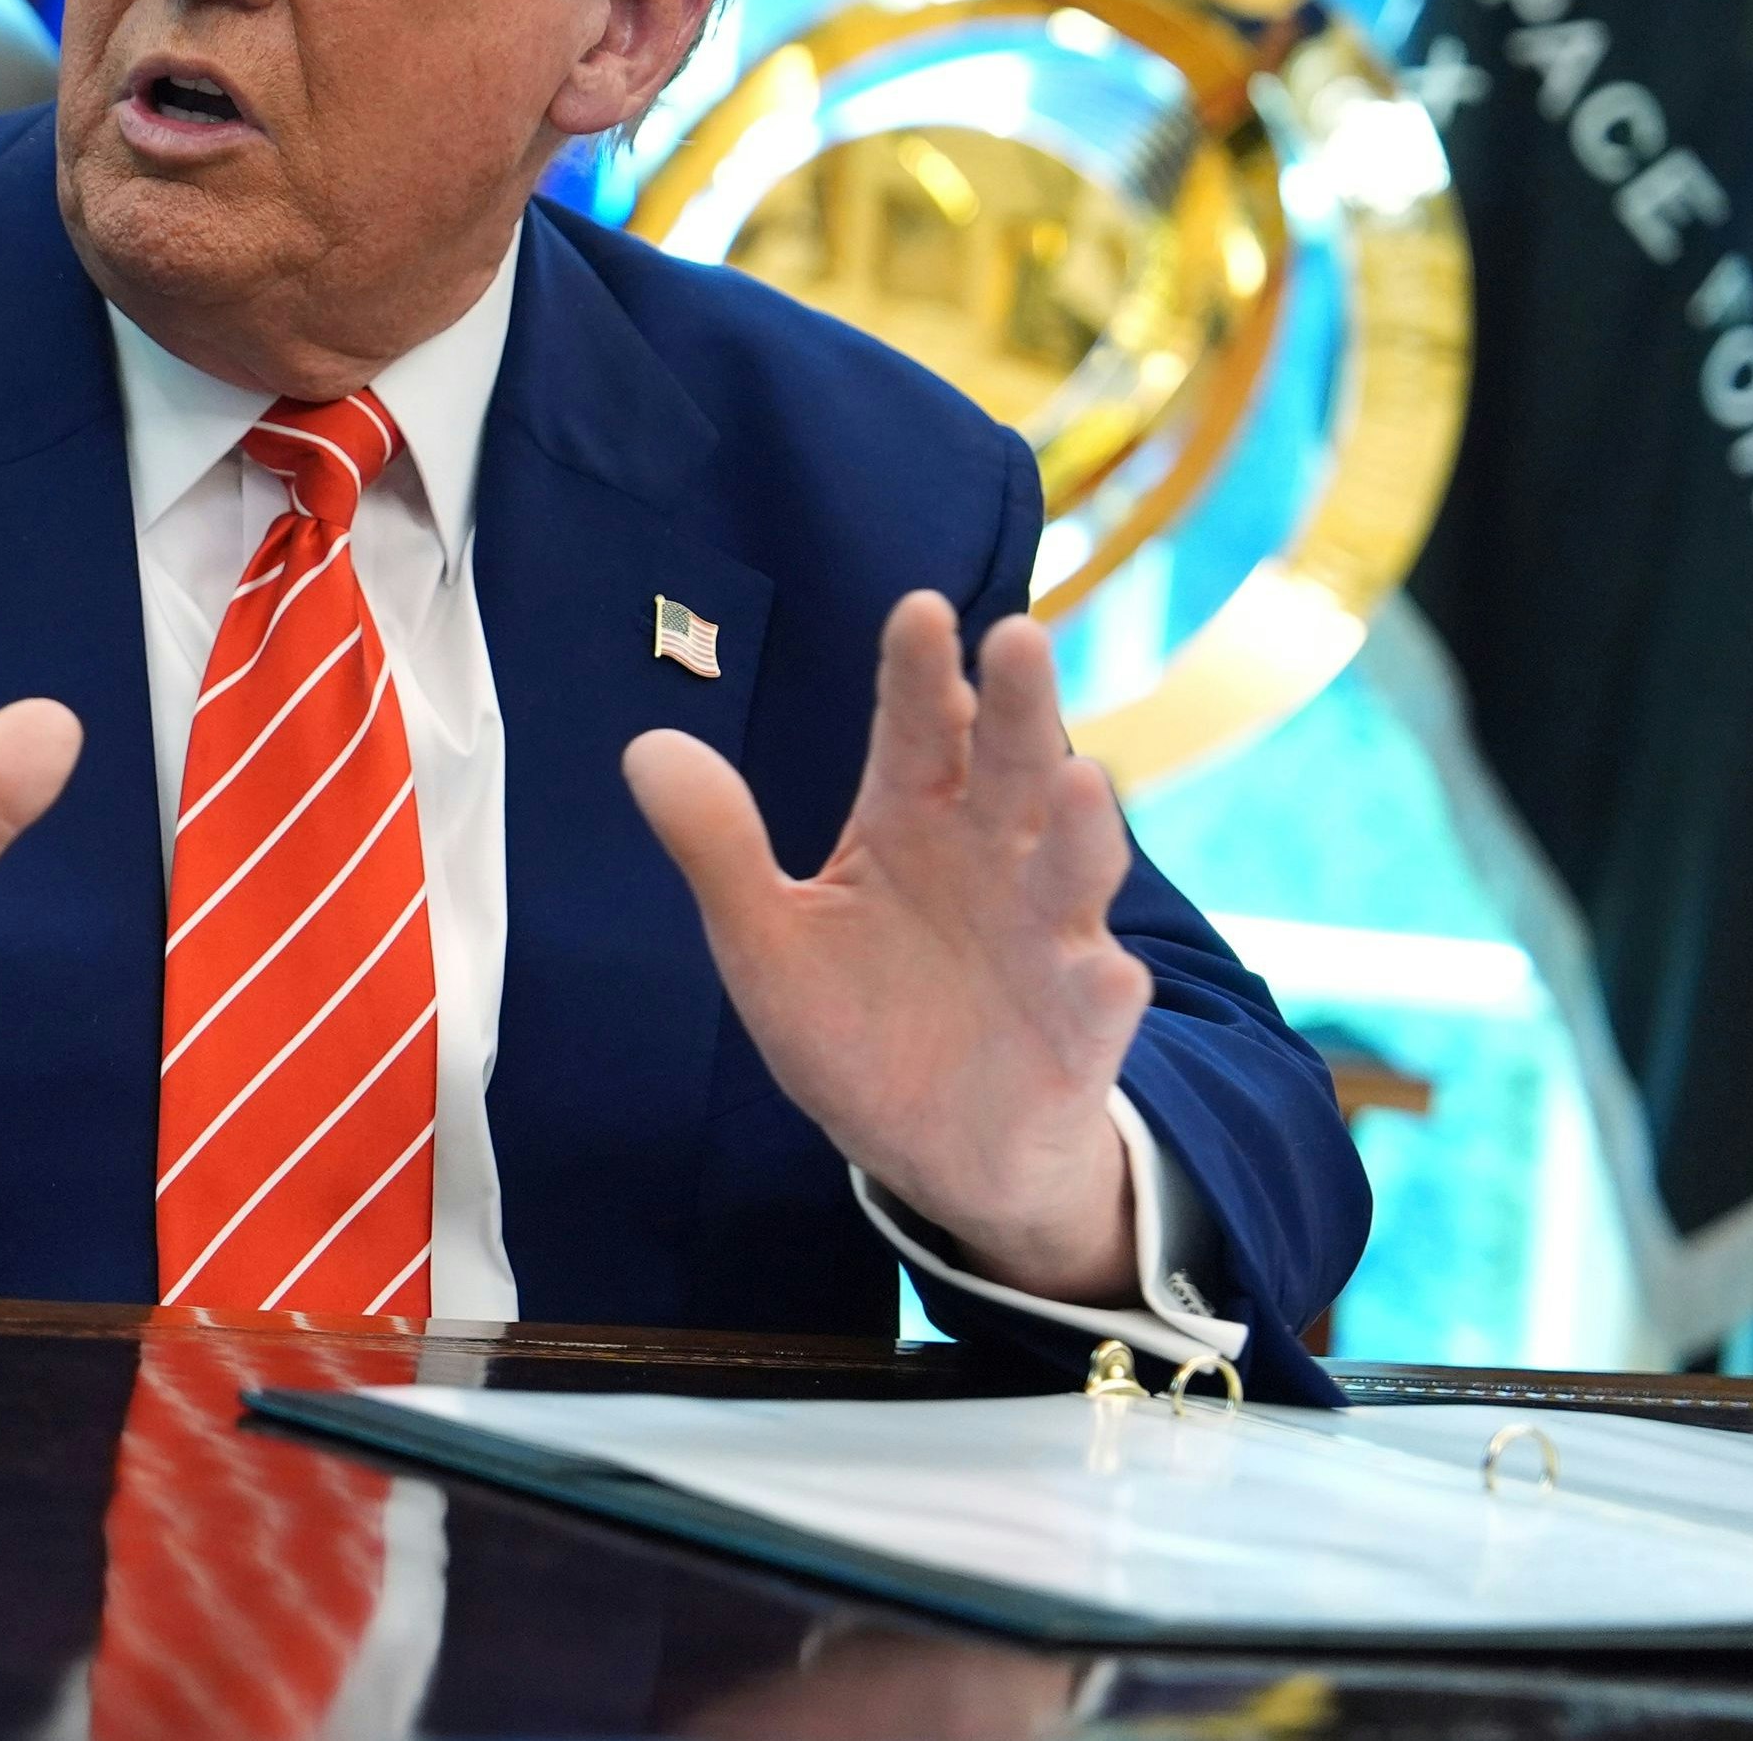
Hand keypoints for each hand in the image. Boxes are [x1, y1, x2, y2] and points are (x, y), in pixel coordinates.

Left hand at [621, 594, 1145, 1302]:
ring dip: (1082, 822)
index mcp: (909, 824)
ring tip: (1081, 775)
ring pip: (1071, 862)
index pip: (915, 732)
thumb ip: (717, 847)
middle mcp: (990, 857)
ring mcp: (1047, 932)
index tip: (920, 610)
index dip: (918, 674)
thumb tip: (644, 748)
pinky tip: (1108, 970)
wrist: (935, 1143)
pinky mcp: (1082, 1018)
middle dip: (1017, 707)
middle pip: (1007, 767)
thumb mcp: (766, 939)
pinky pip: (1099, 994)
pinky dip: (1103, 980)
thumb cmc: (858, 1020)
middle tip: (1018, 636)